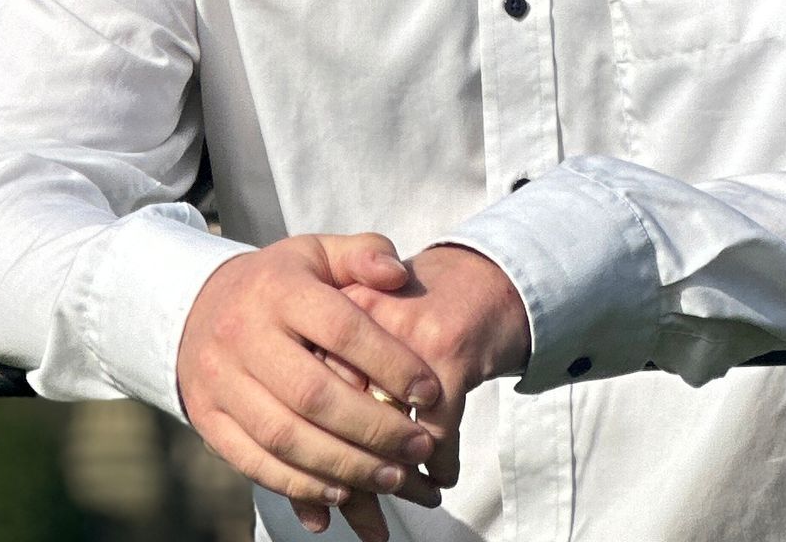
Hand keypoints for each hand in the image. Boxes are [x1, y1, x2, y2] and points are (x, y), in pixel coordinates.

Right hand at [176, 233, 445, 521]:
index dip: (390, 363)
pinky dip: (300, 484)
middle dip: (373, 427)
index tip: (430, 391)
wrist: (198, 306)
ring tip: (392, 477)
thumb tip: (398, 274)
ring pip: (285, 436)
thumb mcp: (318, 253)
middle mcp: (243, 334)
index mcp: (278, 288)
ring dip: (344, 465)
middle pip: (313, 394)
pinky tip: (342, 492)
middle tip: (419, 447)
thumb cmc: (281, 282)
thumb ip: (363, 255)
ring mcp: (219, 380)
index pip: (341, 329)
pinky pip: (254, 462)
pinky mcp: (207, 419)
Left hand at [289, 247, 530, 537]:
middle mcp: (363, 313)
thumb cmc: (407, 317)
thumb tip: (311, 511)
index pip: (308, 391)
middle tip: (373, 506)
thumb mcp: (356, 341)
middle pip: (345, 412)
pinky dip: (440, 462)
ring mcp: (406, 331)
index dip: (317, 453)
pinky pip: (435, 427)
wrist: (477, 275)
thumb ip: (326, 405)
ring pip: (389, 428)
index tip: (333, 490)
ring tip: (415, 497)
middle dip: (359, 474)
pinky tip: (442, 475)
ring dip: (404, 476)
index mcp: (330, 306)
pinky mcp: (449, 349)